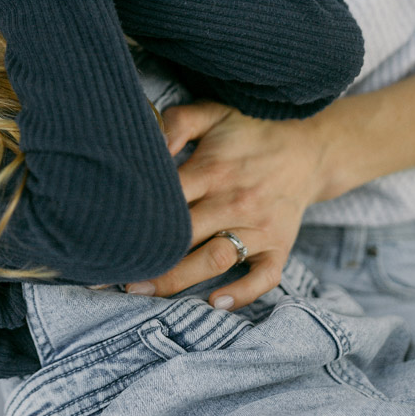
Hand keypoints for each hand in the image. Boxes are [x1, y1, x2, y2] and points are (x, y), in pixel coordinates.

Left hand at [125, 101, 326, 308]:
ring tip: (140, 291)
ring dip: (177, 280)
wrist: (310, 147)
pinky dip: (242, 293)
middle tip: (107, 274)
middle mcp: (234, 201)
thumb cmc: (250, 131)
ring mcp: (259, 226)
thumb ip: (176, 123)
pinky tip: (215, 301)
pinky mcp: (280, 246)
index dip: (133, 216)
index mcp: (213, 169)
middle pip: (183, 236)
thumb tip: (145, 143)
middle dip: (145, 257)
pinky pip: (264, 277)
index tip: (104, 233)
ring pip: (215, 259)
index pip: (166, 199)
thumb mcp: (213, 114)